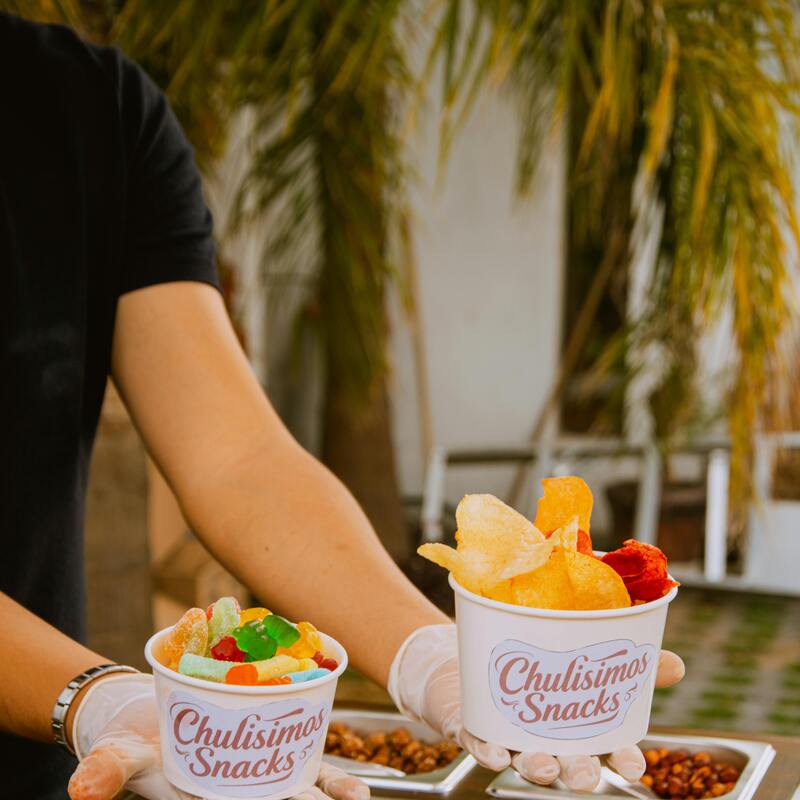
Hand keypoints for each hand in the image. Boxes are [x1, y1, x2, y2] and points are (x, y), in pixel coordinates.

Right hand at [67, 673, 369, 799]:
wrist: (149, 714)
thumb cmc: (134, 743)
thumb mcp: (117, 754)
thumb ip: (106, 769)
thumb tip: (82, 789)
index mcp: (208, 798)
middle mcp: (239, 791)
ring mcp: (259, 771)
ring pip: (299, 786)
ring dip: (328, 792)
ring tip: (358, 797)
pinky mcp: (270, 744)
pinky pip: (304, 755)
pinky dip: (328, 765)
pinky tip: (353, 782)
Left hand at [388, 625, 683, 792]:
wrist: (476, 649)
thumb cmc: (542, 664)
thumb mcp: (587, 656)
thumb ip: (633, 665)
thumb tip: (677, 665)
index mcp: (580, 726)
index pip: (609, 751)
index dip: (622, 760)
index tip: (633, 765)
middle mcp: (548, 737)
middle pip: (568, 763)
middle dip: (579, 771)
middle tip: (587, 772)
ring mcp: (509, 732)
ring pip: (525, 758)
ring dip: (536, 766)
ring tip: (544, 765)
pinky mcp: (474, 723)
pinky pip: (479, 740)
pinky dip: (486, 749)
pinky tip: (494, 754)